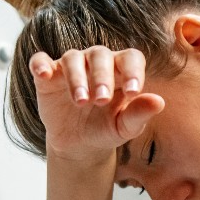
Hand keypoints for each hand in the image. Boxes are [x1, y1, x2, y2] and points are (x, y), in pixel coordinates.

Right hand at [28, 46, 164, 162]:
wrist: (79, 144)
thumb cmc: (107, 129)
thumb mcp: (125, 126)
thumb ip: (140, 113)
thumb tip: (159, 102)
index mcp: (121, 70)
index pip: (130, 58)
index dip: (132, 71)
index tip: (133, 92)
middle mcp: (96, 62)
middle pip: (100, 55)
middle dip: (101, 77)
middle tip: (101, 100)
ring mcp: (70, 67)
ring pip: (73, 59)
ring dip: (77, 78)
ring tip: (81, 101)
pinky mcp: (47, 76)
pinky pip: (40, 61)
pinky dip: (40, 64)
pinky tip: (44, 73)